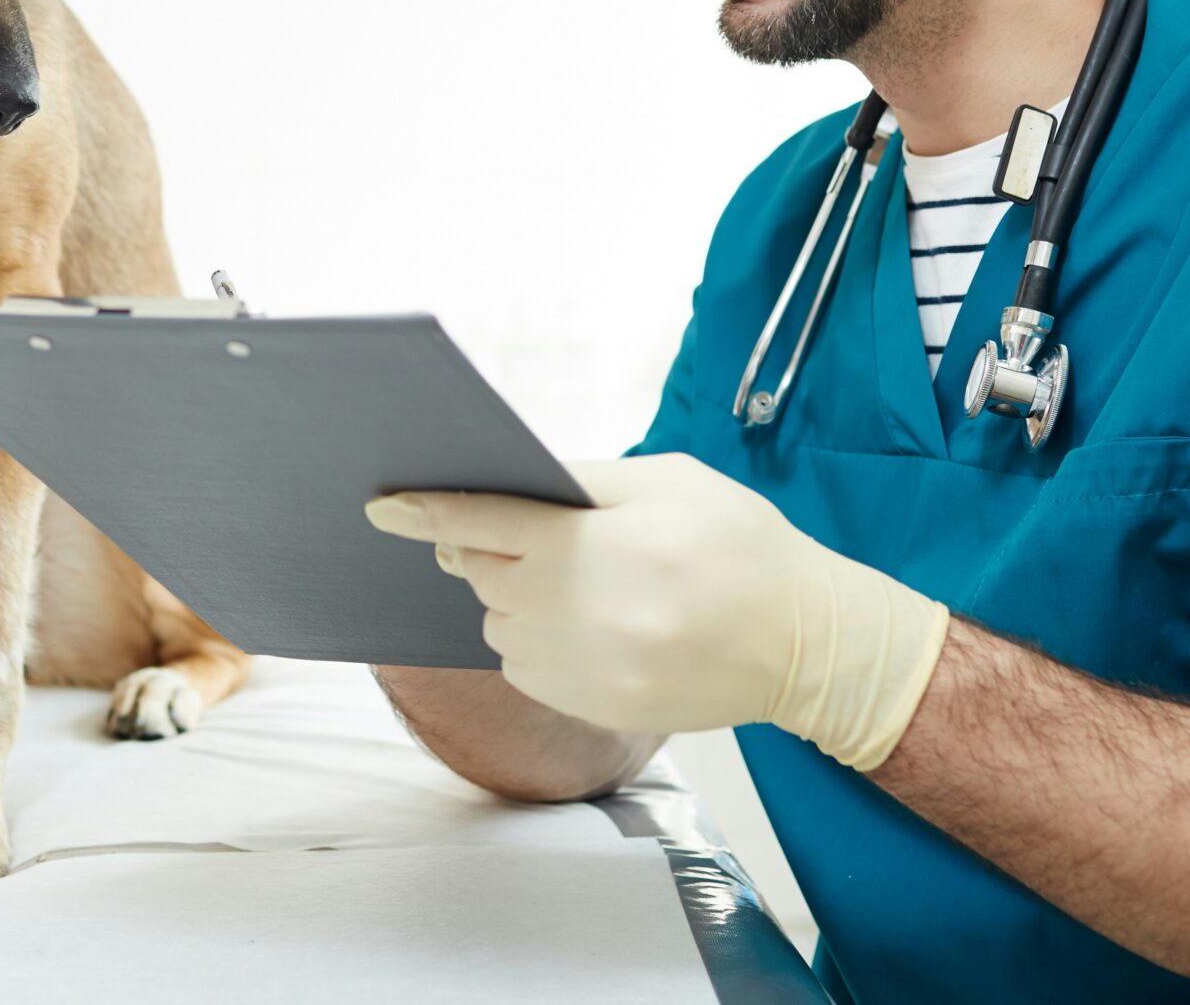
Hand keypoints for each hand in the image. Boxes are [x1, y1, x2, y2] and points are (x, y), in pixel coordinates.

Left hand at [365, 453, 949, 770]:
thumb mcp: (669, 482)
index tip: (384, 506)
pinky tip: (589, 621)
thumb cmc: (740, 547)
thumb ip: (584, 482)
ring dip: (515, 596)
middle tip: (531, 536)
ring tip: (581, 581)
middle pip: (484, 572)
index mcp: (598, 545)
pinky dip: (535, 639)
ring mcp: (584, 669)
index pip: (486, 522)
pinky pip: (524, 667)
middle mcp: (581, 613)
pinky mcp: (592, 707)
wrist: (805, 642)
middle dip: (489, 547)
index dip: (428, 510)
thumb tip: (511, 487)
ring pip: (499, 622)